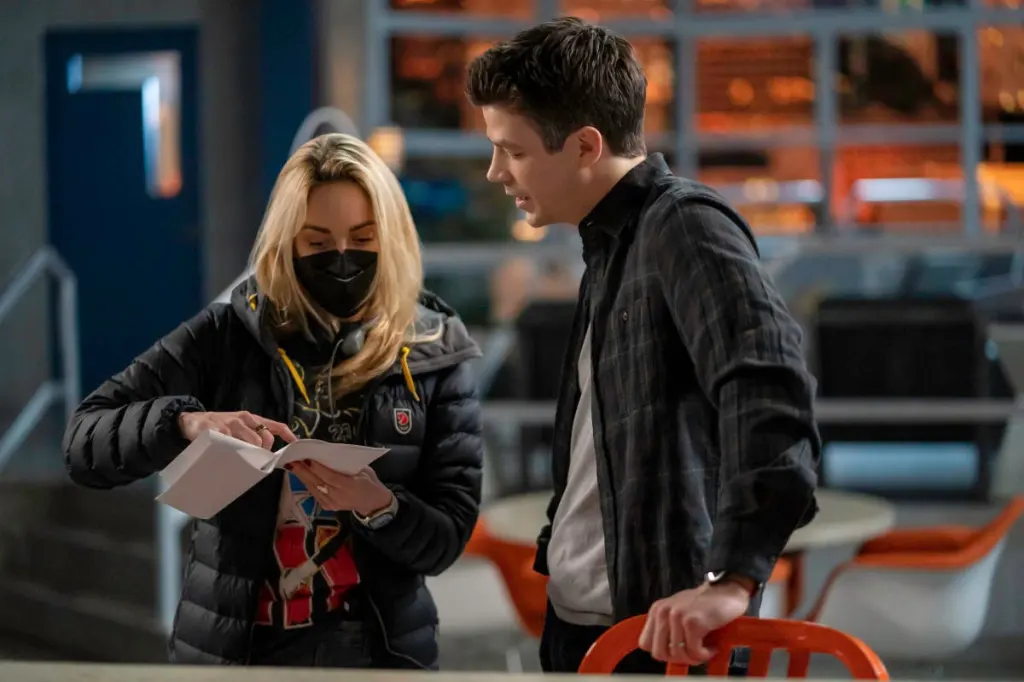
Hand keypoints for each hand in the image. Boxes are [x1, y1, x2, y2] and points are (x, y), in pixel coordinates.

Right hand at [178, 410, 296, 448]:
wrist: (192, 420)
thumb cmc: (220, 426)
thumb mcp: (240, 427)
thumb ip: (253, 437)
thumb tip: (267, 455)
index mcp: (251, 419)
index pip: (273, 426)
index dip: (286, 434)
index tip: (294, 444)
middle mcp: (242, 419)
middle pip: (262, 439)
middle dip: (261, 452)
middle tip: (253, 460)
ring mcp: (227, 423)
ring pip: (246, 442)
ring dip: (245, 453)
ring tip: (238, 457)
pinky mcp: (213, 428)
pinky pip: (225, 442)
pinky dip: (227, 450)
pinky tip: (223, 453)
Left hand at [287, 460, 393, 515]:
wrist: (374, 503)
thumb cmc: (370, 483)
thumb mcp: (364, 470)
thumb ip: (346, 465)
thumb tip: (329, 455)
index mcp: (349, 486)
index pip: (329, 477)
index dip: (317, 468)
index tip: (306, 457)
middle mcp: (338, 496)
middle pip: (317, 482)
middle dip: (303, 470)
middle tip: (292, 459)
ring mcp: (331, 503)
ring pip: (313, 487)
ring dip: (302, 476)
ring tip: (293, 464)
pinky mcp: (327, 506)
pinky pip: (314, 492)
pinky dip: (307, 482)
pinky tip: (301, 474)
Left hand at [638, 580, 751, 664]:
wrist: (727, 590)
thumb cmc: (705, 605)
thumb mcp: (678, 612)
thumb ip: (666, 629)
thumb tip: (664, 654)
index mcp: (657, 610)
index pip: (645, 643)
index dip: (663, 652)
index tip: (678, 652)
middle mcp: (663, 612)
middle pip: (659, 653)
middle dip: (678, 659)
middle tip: (693, 654)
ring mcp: (677, 616)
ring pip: (678, 655)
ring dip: (695, 657)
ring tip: (705, 649)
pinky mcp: (692, 622)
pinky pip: (694, 652)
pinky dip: (705, 654)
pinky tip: (712, 647)